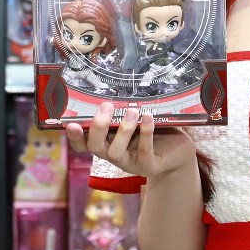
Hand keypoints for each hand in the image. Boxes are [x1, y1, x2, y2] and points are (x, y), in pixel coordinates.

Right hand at [64, 101, 196, 181]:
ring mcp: (130, 163)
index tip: (71, 123)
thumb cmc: (153, 129)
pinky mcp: (148, 166)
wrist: (178, 150)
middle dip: (99, 126)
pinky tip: (148, 117)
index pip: (83, 144)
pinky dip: (145, 132)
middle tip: (107, 106)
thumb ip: (123, 108)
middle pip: (95, 147)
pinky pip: (144, 151)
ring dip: (123, 130)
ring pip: (116, 152)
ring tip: (132, 111)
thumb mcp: (135, 118)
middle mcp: (113, 155)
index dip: (75, 136)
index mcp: (106, 143)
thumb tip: (115, 83)